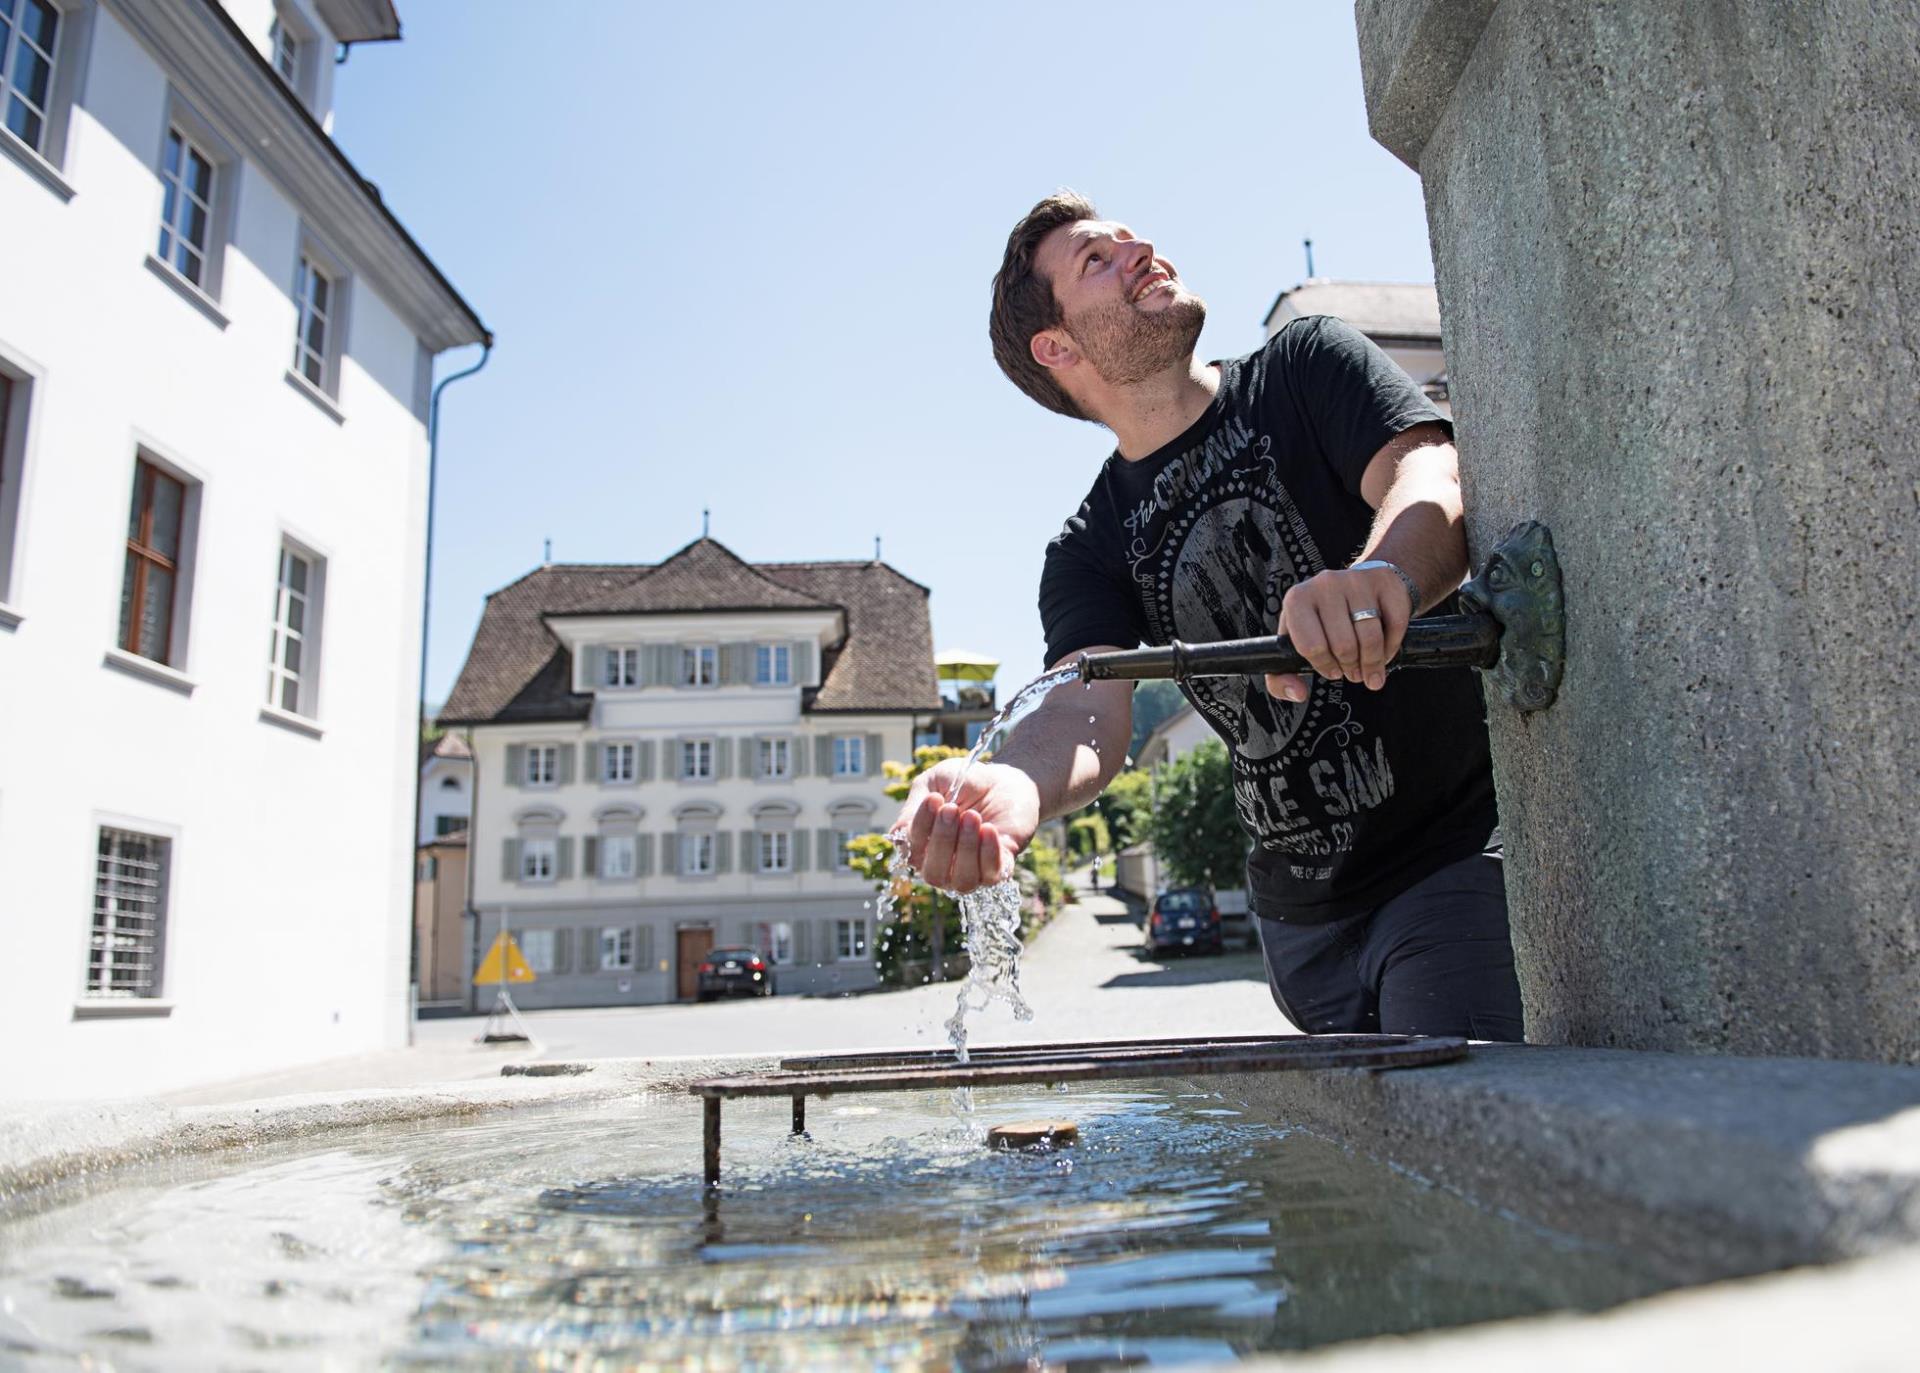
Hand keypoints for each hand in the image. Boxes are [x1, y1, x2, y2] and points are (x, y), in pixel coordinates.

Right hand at [890, 759, 1040, 894]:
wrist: (1002, 779)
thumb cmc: (965, 782)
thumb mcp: (934, 784)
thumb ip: (914, 805)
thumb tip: (898, 833)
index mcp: (922, 848)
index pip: (912, 850)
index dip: (920, 826)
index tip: (933, 798)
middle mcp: (944, 867)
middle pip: (934, 874)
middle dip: (942, 840)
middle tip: (951, 808)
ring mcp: (971, 872)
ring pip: (962, 881)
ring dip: (966, 848)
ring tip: (972, 816)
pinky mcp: (999, 870)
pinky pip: (990, 876)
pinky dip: (988, 854)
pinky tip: (988, 829)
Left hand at [1266, 565, 1414, 700]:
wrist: (1355, 585)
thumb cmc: (1322, 621)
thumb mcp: (1293, 644)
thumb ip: (1282, 677)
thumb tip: (1298, 693)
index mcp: (1297, 600)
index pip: (1312, 647)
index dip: (1325, 667)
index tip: (1333, 672)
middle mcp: (1324, 584)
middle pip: (1344, 646)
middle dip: (1351, 668)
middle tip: (1353, 672)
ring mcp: (1356, 580)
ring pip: (1371, 638)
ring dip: (1373, 663)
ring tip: (1369, 669)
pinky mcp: (1384, 581)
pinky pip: (1395, 625)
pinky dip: (1392, 646)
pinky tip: (1384, 650)